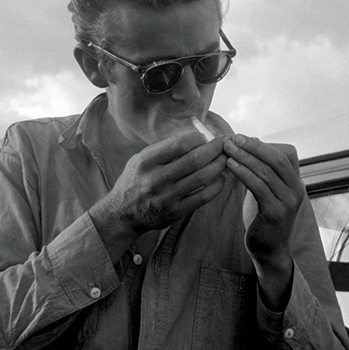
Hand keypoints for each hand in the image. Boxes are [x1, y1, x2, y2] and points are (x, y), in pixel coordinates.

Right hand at [90, 132, 226, 259]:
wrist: (122, 213)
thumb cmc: (136, 180)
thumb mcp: (140, 159)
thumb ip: (164, 149)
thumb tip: (196, 137)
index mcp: (146, 162)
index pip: (179, 144)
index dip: (199, 138)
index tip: (207, 136)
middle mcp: (155, 179)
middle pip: (195, 160)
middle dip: (215, 149)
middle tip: (225, 144)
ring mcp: (166, 197)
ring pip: (202, 178)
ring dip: (219, 166)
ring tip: (226, 159)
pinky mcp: (175, 212)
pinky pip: (203, 197)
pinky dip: (217, 186)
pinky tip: (221, 178)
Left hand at [223, 135, 303, 302]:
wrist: (269, 251)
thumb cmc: (264, 219)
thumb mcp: (266, 192)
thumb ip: (263, 172)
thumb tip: (252, 143)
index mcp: (295, 183)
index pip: (281, 155)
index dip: (260, 145)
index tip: (240, 137)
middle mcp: (296, 190)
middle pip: (274, 160)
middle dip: (252, 147)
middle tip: (232, 139)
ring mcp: (288, 202)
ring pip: (265, 172)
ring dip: (244, 158)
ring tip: (227, 150)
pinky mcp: (275, 212)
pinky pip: (259, 187)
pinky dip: (244, 173)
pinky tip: (230, 166)